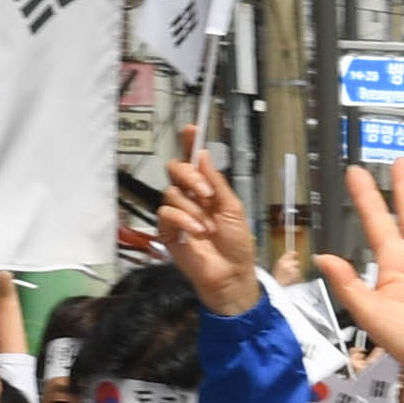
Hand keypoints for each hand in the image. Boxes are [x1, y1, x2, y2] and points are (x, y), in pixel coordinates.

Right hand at [156, 130, 263, 313]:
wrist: (231, 273)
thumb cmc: (237, 243)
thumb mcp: (232, 208)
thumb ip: (217, 181)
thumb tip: (203, 154)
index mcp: (207, 188)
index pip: (194, 160)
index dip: (190, 143)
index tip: (191, 129)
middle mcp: (190, 197)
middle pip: (175, 169)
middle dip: (190, 176)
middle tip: (207, 194)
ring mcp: (178, 213)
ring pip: (172, 192)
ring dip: (193, 209)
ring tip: (208, 227)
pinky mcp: (168, 230)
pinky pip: (166, 213)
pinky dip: (183, 220)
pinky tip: (196, 232)